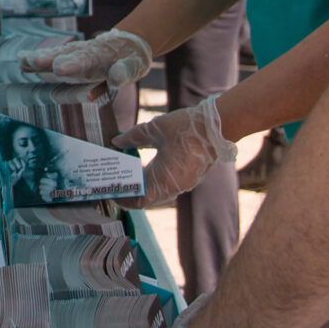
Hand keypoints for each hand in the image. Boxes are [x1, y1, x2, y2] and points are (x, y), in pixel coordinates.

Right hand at [20, 27, 151, 87]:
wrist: (128, 42)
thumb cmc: (131, 58)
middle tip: (33, 62)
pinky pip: (52, 56)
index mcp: (101, 55)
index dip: (73, 65)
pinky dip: (39, 58)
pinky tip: (21, 61)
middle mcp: (84, 52)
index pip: (86, 60)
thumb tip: (116, 79)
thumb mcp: (134, 65)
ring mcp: (76, 52)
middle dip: (50, 59)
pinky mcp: (70, 56)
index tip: (59, 68)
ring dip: (40, 58)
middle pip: (65, 55)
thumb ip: (124, 72)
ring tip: (23, 61)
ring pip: (56, 54)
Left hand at [114, 97, 235, 208]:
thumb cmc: (187, 128)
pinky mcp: (189, 178)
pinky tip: (144, 168)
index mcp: (164, 180)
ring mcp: (183, 184)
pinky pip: (167, 185)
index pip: (138, 200)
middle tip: (114, 180)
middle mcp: (174, 187)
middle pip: (146, 198)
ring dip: (142, 185)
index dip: (122, 198)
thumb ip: (133, 137)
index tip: (110, 190)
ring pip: (157, 192)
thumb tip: (117, 142)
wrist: (219, 126)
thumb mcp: (154, 129)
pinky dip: (153, 180)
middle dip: (129, 191)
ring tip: (127, 173)